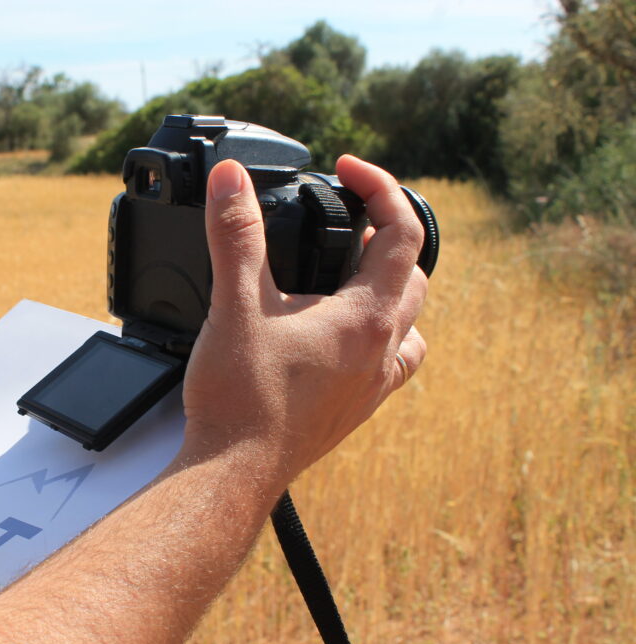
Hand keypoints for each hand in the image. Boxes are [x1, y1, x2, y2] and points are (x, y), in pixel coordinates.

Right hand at [181, 156, 426, 494]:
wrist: (233, 471)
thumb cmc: (240, 398)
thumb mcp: (235, 303)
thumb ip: (235, 234)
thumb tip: (231, 180)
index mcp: (366, 319)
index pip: (402, 233)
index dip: (380, 188)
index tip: (346, 171)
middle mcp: (381, 352)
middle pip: (412, 276)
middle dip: (385, 238)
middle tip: (343, 221)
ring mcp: (371, 385)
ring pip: (408, 325)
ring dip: (388, 291)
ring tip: (346, 277)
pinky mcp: (352, 409)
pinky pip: (387, 363)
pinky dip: (375, 336)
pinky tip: (337, 338)